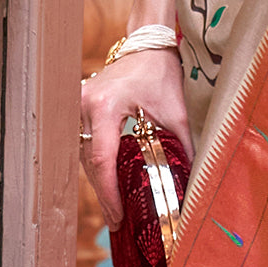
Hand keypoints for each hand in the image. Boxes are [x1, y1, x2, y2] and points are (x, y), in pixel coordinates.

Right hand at [80, 47, 191, 229]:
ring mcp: (76, 105)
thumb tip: (191, 184)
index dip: (109, 193)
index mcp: (105, 106)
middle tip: (118, 222)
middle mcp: (83, 105)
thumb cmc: (161, 74)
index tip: (119, 216)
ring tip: (115, 210)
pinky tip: (110, 185)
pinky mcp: (78, 108)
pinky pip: (84, 145)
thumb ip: (182, 148)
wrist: (146, 45)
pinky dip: (97, 166)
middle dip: (104, 194)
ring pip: (83, 156)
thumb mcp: (176, 113)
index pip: (102, 160)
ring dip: (99, 182)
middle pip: (89, 163)